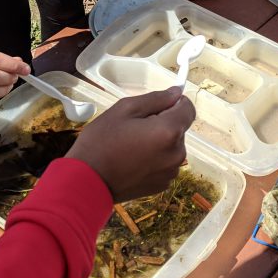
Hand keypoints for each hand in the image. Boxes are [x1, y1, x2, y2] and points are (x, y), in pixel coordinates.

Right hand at [66, 88, 193, 201]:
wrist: (88, 183)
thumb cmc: (101, 141)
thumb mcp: (124, 109)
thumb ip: (155, 99)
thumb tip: (176, 93)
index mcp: (169, 131)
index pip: (189, 108)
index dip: (175, 103)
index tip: (156, 106)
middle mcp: (177, 153)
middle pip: (179, 128)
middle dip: (163, 123)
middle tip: (134, 128)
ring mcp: (171, 171)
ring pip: (172, 146)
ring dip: (159, 142)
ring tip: (132, 146)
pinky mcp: (163, 184)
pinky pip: (165, 163)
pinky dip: (155, 159)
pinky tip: (133, 161)